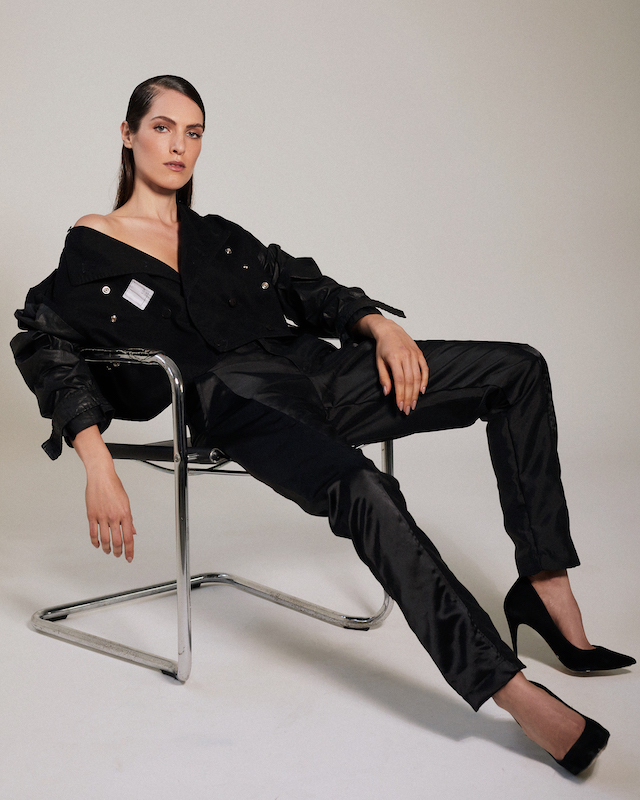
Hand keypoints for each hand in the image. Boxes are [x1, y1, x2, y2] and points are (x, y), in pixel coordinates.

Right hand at [72, 425, 135, 560]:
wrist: (101, 476)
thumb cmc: (114, 487)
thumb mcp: (126, 503)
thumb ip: (129, 519)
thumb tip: (132, 532)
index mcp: (125, 514)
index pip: (129, 538)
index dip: (130, 550)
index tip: (129, 557)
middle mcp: (114, 516)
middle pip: (117, 541)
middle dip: (118, 552)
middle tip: (118, 556)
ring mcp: (102, 516)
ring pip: (105, 539)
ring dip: (107, 549)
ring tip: (108, 551)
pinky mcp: (92, 515)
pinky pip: (93, 533)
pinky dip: (95, 541)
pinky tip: (97, 545)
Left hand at [353, 315, 428, 412]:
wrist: (390, 330)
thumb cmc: (383, 346)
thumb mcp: (379, 362)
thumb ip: (384, 377)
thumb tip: (387, 393)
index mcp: (394, 358)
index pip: (400, 381)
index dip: (401, 395)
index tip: (400, 405)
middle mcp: (406, 356)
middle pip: (410, 381)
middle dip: (409, 397)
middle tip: (407, 409)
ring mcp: (414, 355)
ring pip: (418, 377)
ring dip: (416, 392)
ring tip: (413, 403)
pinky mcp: (419, 354)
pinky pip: (424, 369)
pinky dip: (425, 380)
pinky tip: (422, 390)